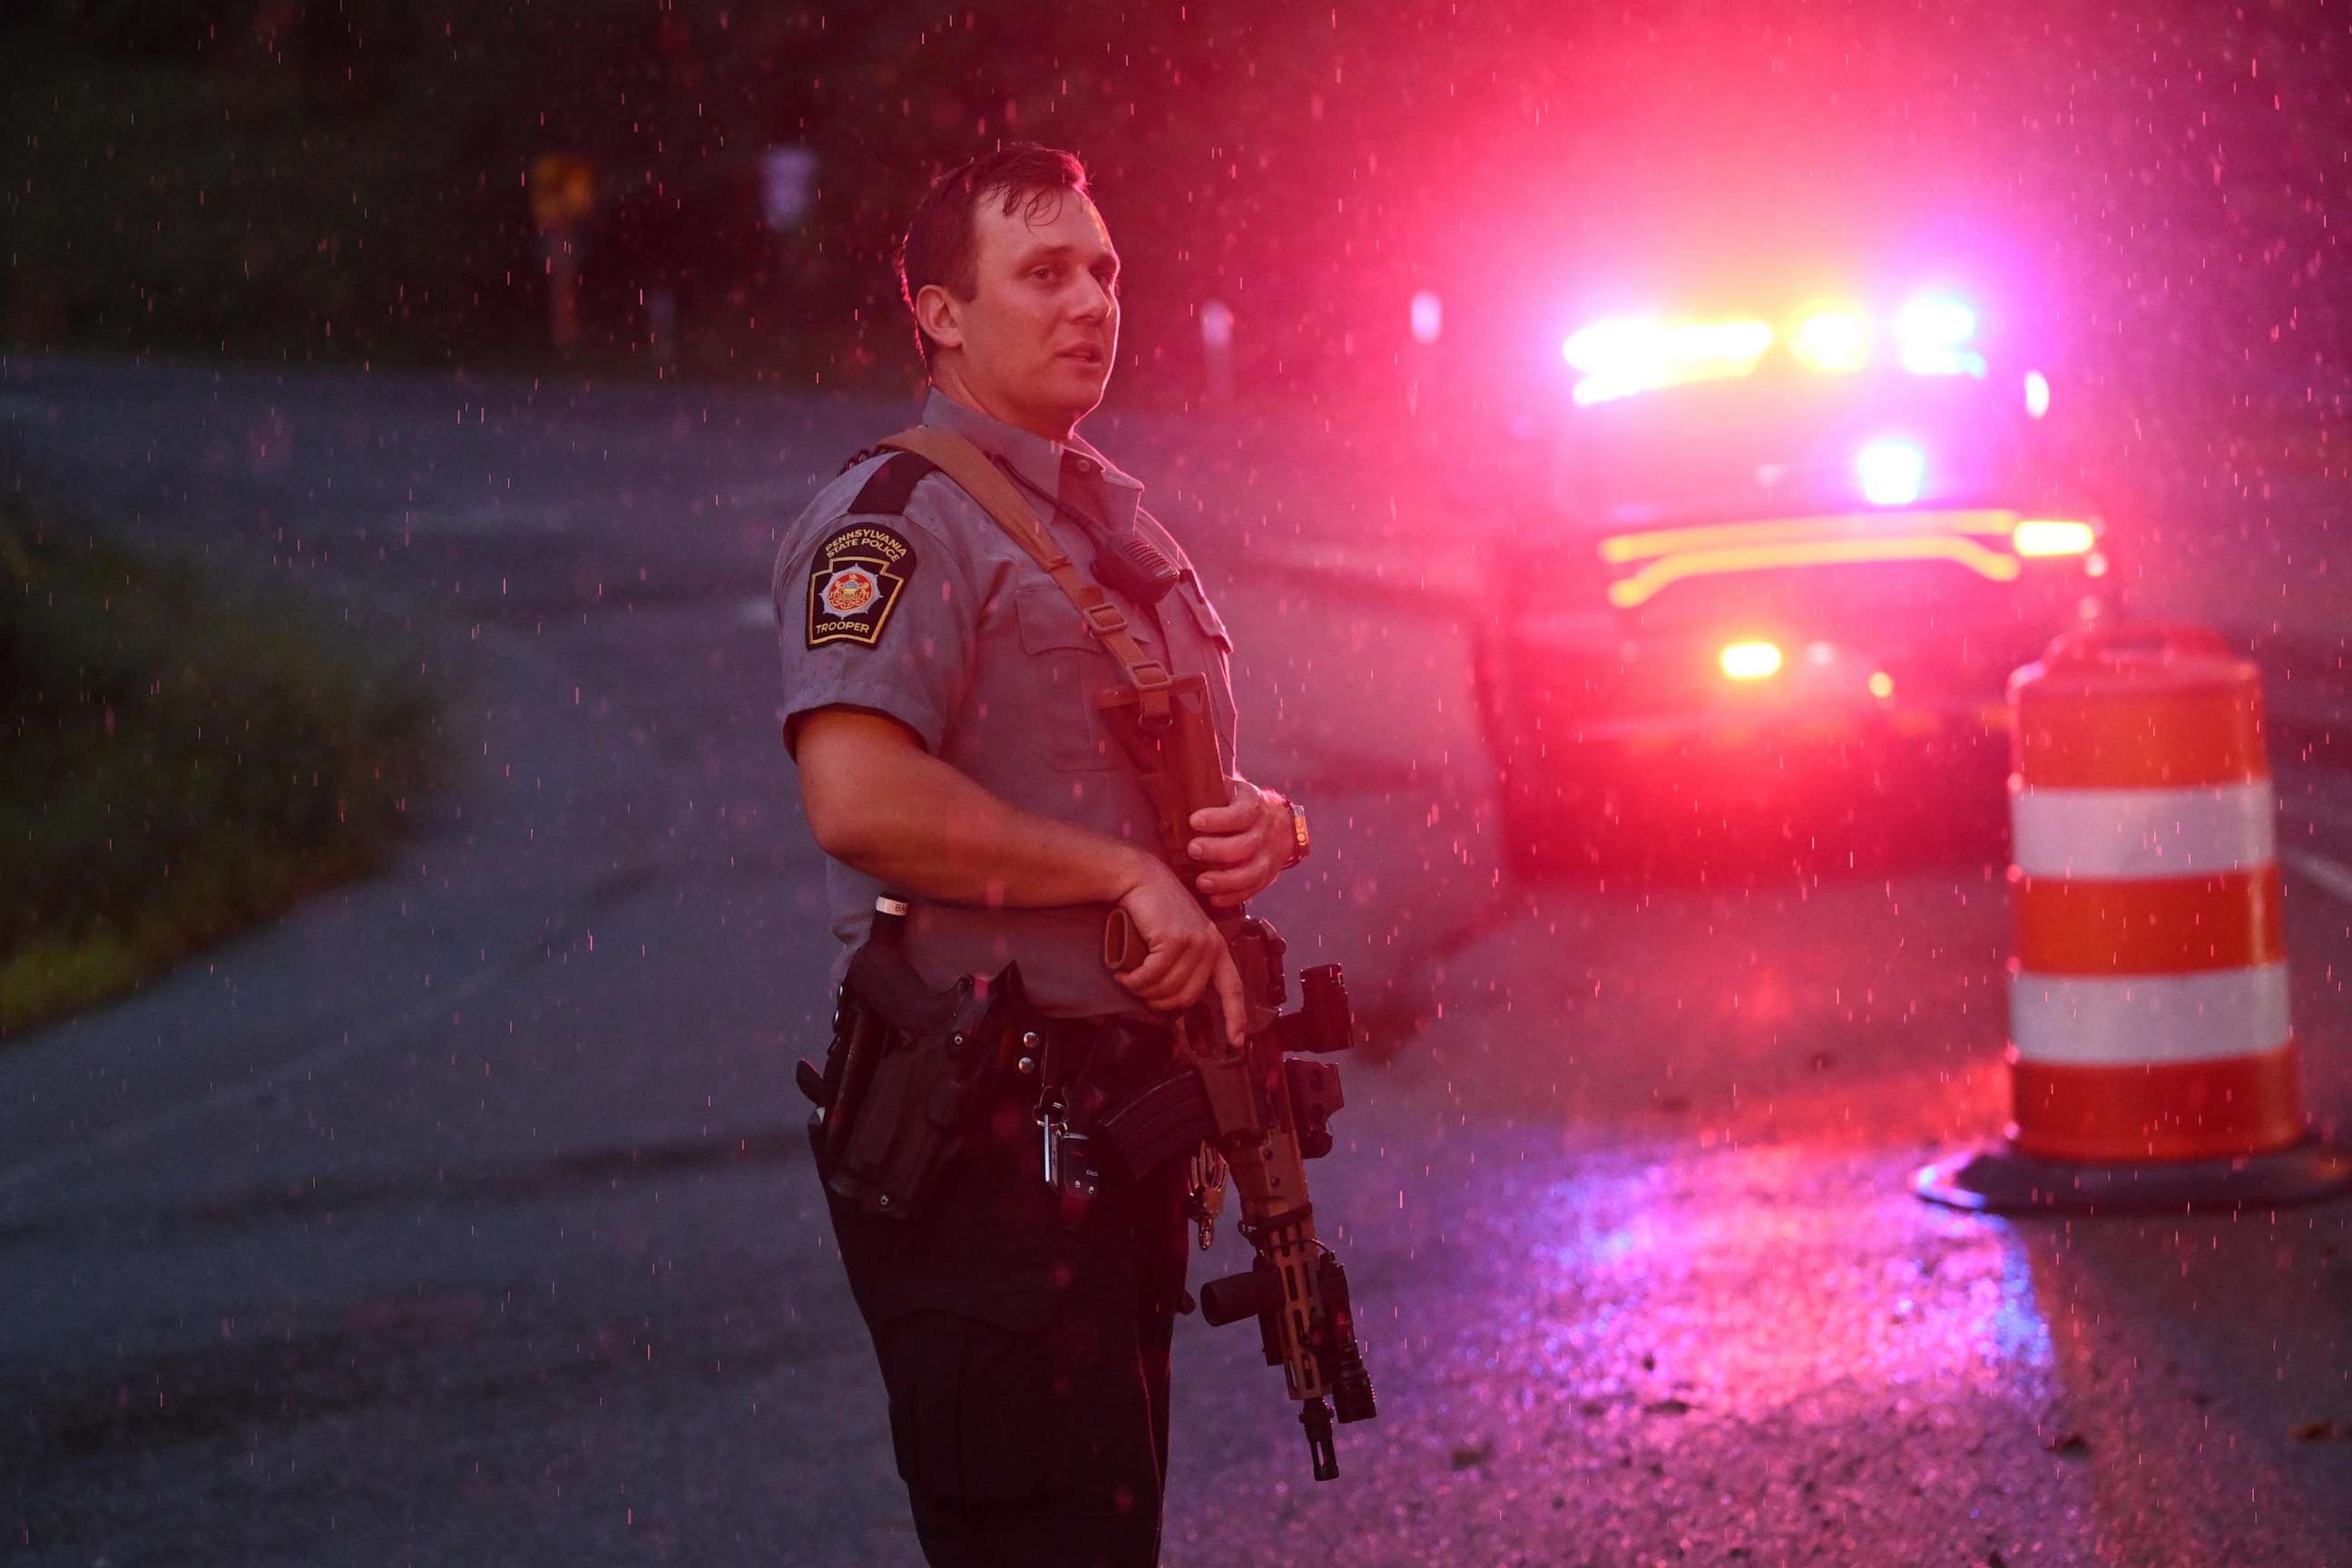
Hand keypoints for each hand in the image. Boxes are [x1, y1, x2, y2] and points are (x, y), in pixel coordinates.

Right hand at [1112, 859, 1246, 1040]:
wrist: (1140, 878)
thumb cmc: (1155, 910)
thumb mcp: (1180, 937)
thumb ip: (1186, 963)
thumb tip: (1177, 999)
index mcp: (1217, 947)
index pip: (1233, 988)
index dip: (1235, 1016)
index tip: (1236, 1042)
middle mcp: (1211, 946)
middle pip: (1187, 997)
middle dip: (1159, 1002)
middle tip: (1140, 991)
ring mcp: (1195, 942)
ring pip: (1167, 989)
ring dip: (1142, 991)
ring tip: (1129, 978)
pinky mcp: (1175, 940)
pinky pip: (1151, 977)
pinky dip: (1134, 980)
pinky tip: (1124, 973)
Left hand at [1186, 778, 1291, 908]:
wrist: (1282, 825)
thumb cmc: (1241, 805)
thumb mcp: (1230, 789)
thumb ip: (1208, 787)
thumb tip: (1168, 783)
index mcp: (1254, 805)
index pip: (1241, 813)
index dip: (1218, 819)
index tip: (1193, 821)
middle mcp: (1265, 831)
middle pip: (1245, 845)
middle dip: (1217, 851)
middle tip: (1193, 850)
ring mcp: (1269, 856)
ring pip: (1252, 873)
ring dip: (1226, 880)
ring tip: (1201, 882)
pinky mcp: (1268, 876)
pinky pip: (1253, 889)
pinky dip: (1234, 896)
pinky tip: (1214, 898)